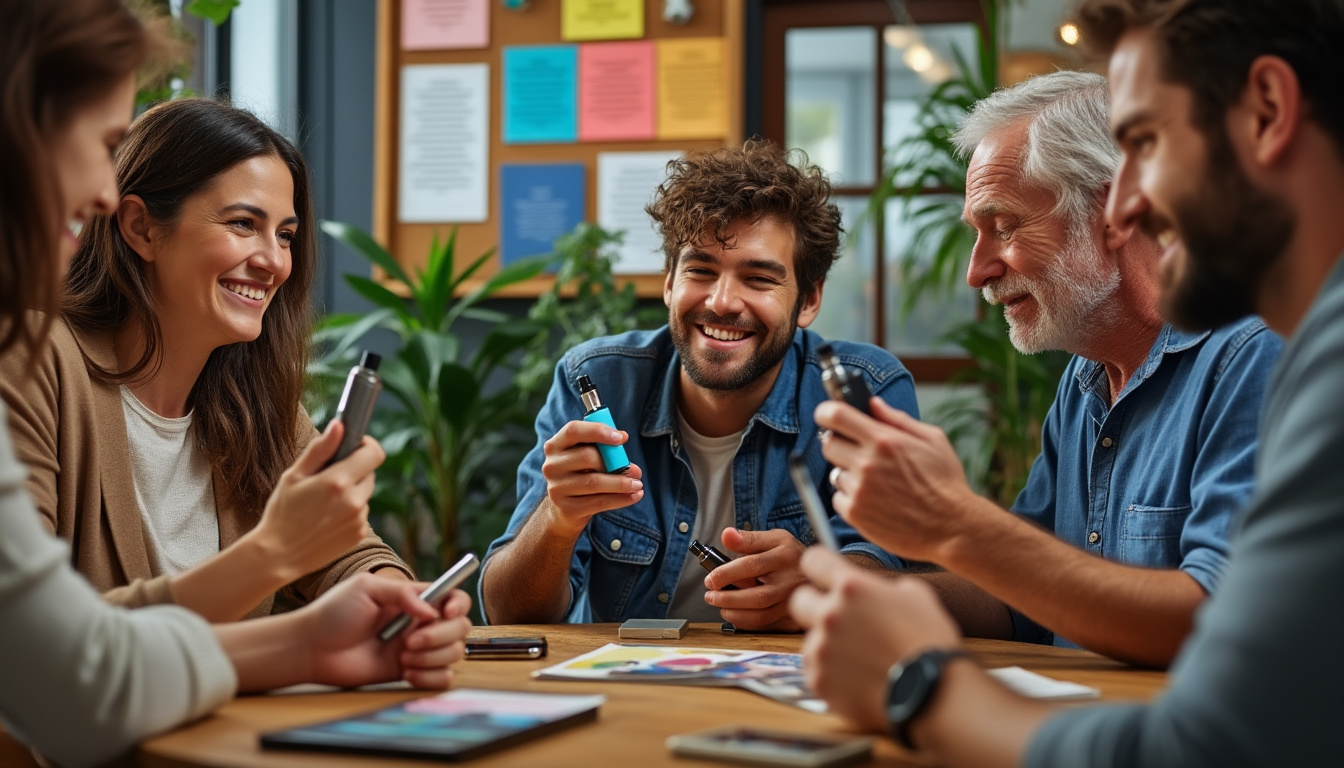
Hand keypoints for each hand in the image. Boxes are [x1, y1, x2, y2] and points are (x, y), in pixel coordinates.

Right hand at [247, 420, 385, 580]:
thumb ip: (320, 449)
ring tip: (324, 503)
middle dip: (354, 470)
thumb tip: (339, 425)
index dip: (366, 445)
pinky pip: (362, 513)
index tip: (354, 445)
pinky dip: (350, 511)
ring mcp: (359, 519)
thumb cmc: (281, 512)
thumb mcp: (294, 476)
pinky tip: (327, 518)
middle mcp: (354, 500)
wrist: (278, 555)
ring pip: (365, 494)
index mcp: (337, 481)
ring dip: (352, 492)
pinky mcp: (359, 534)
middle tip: (329, 478)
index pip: (374, 453)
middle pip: (369, 473)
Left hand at [300, 573, 471, 689]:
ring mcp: (418, 650)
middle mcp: (421, 624)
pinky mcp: (410, 673)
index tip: (445, 613)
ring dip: (432, 657)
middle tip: (408, 641)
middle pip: (460, 628)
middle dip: (440, 636)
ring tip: (402, 657)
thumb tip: (431, 611)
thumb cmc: (334, 614)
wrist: (312, 649)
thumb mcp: (366, 589)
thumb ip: (402, 593)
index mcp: (415, 601)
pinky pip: (441, 678)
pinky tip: (406, 672)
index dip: (458, 605)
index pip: (454, 599)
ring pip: (454, 654)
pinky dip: (430, 677)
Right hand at [539, 420, 643, 535]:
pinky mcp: (566, 508)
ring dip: (621, 483)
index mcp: (555, 446)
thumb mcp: (587, 459)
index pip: (573, 430)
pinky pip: (599, 502)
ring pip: (594, 482)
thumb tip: (633, 468)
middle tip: (636, 469)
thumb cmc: (581, 476)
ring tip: (638, 484)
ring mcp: (556, 488)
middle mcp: (551, 465)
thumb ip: (606, 454)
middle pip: (586, 456)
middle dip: (615, 462)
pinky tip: (634, 496)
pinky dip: (621, 499)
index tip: (622, 438)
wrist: (563, 509)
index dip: (598, 431)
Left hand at [702, 528, 804, 630]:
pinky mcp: (793, 619)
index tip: (711, 579)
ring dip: (734, 614)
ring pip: (761, 616)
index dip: (726, 574)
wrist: (818, 575)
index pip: (752, 565)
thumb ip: (748, 539)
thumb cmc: (790, 556)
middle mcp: (792, 581)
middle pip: (757, 596)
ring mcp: (793, 602)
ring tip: (720, 606)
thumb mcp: (773, 539)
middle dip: (727, 598)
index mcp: (785, 556)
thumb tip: (727, 535)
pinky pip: (766, 626)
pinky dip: (746, 624)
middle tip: (711, 596)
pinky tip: (736, 615)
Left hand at [789, 548, 961, 731]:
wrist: (932, 693)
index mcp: (852, 587)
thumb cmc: (929, 641)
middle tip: (837, 619)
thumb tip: (873, 591)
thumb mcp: (915, 595)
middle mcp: (829, 614)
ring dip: (828, 646)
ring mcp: (821, 650)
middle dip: (814, 606)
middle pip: (798, 600)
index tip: (823, 574)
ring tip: (861, 660)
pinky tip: (858, 680)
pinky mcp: (819, 681)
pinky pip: (817, 671)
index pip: (813, 560)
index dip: (819, 566)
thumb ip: (882, 587)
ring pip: (810, 641)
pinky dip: (832, 674)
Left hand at [817, 398, 974, 561]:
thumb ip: (898, 419)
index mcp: (884, 440)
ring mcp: (859, 490)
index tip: (826, 415)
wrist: (952, 527)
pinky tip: (875, 501)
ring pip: (835, 473)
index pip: (835, 416)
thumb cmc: (946, 483)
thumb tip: (873, 404)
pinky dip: (851, 498)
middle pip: (828, 443)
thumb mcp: (932, 440)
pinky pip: (838, 498)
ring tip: (877, 483)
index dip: (825, 412)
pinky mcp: (855, 513)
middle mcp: (867, 463)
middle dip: (841, 445)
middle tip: (859, 453)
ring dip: (849, 474)